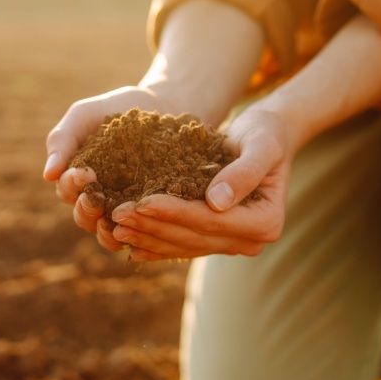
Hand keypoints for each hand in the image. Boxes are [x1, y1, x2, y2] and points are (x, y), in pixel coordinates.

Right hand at [43, 85, 183, 251]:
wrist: (159, 106)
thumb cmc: (115, 109)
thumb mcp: (84, 116)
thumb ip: (62, 140)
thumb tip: (47, 175)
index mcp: (75, 178)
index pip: (66, 190)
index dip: (72, 185)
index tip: (86, 172)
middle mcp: (95, 197)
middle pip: (82, 216)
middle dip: (87, 209)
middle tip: (98, 198)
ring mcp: (121, 207)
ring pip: (106, 231)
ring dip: (106, 231)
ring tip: (116, 221)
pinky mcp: (146, 212)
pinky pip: (136, 232)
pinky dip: (135, 234)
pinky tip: (141, 228)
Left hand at [106, 106, 293, 261]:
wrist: (267, 137)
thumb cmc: (265, 134)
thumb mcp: (261, 145)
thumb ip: (243, 173)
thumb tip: (216, 202)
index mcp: (265, 223)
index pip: (211, 221)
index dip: (175, 213)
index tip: (142, 201)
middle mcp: (251, 241)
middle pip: (194, 237)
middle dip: (153, 227)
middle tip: (117, 215)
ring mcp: (233, 244)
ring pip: (184, 245)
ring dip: (148, 237)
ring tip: (113, 226)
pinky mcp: (216, 239)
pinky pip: (182, 245)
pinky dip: (155, 243)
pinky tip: (128, 242)